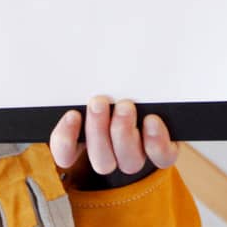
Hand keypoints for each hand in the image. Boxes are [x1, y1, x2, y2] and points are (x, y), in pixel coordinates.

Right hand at [49, 97, 178, 175]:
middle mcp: (112, 155)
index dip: (65, 141)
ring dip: (124, 134)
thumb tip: (63, 64)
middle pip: (101, 161)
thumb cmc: (116, 88)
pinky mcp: (163, 153)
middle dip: (98, 131)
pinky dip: (156, 142)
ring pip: (129, 162)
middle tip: (99, 102)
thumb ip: (84, 86)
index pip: (66, 155)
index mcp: (85, 142)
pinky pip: (161, 157)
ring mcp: (137, 156)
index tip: (72, 115)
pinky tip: (152, 121)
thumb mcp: (97, 85)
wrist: (153, 93)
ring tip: (125, 106)